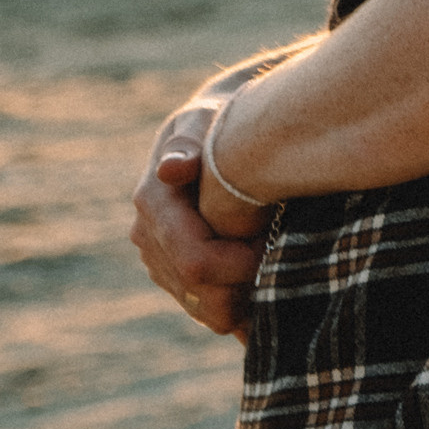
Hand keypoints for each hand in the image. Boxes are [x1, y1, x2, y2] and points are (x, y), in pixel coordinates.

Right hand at [129, 101, 271, 339]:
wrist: (213, 133)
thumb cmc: (217, 121)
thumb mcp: (204, 119)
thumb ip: (188, 143)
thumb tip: (171, 169)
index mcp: (154, 203)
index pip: (196, 262)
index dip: (241, 264)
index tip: (272, 240)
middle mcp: (148, 237)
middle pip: (201, 294)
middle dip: (245, 285)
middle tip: (280, 254)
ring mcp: (160, 259)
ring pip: (205, 309)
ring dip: (243, 299)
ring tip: (274, 265)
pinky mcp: (175, 272)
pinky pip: (207, 308)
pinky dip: (238, 307)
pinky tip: (267, 296)